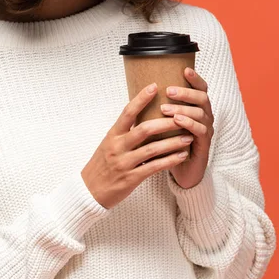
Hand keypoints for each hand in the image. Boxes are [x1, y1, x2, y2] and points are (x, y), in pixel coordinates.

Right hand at [81, 83, 190, 208]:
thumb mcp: (109, 144)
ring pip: (152, 149)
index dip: (141, 99)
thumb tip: (142, 113)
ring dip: (173, 142)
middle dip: (166, 122)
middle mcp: (117, 147)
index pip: (127, 112)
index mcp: (112, 135)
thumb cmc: (102, 165)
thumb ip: (124, 131)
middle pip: (144, 129)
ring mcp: (124, 163)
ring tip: (189, 136)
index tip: (155, 86)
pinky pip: (154, 167)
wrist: (89, 191)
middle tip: (183, 116)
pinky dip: (170, 160)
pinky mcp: (131, 179)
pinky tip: (182, 155)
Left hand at [162, 67, 213, 188]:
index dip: (195, 78)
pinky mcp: (204, 145)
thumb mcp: (164, 123)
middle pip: (202, 97)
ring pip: (200, 113)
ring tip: (165, 108)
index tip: (184, 69)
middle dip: (185, 92)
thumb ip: (160, 108)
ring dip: (182, 108)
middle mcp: (205, 116)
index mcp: (196, 108)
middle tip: (169, 90)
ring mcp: (207, 130)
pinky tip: (177, 121)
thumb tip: (142, 90)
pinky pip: (201, 131)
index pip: (200, 88)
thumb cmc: (171, 144)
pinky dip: (189, 124)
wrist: (181, 171)